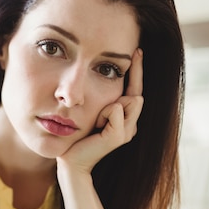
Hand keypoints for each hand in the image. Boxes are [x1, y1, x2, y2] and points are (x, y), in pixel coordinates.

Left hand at [58, 48, 143, 172]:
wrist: (71, 159)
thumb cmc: (78, 135)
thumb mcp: (93, 110)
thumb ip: (105, 96)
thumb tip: (115, 72)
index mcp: (127, 118)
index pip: (137, 89)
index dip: (138, 70)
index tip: (137, 49)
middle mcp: (131, 126)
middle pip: (136, 93)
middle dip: (117, 94)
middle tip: (98, 117)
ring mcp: (127, 132)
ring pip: (129, 99)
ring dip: (107, 106)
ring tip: (97, 123)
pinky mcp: (118, 137)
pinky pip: (116, 109)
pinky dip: (104, 113)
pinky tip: (97, 126)